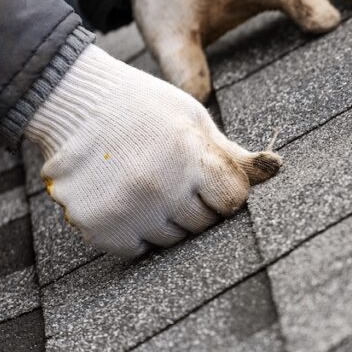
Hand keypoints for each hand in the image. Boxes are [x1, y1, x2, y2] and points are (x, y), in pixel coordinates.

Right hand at [25, 44, 280, 256]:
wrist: (73, 102)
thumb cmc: (144, 109)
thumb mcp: (194, 121)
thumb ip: (234, 154)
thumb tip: (278, 167)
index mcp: (191, 156)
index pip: (233, 200)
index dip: (225, 189)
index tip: (207, 176)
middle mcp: (160, 186)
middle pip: (204, 223)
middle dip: (196, 204)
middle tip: (170, 175)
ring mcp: (127, 210)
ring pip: (172, 240)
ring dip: (165, 220)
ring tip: (145, 183)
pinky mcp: (99, 228)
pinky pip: (138, 249)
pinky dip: (134, 232)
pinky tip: (124, 199)